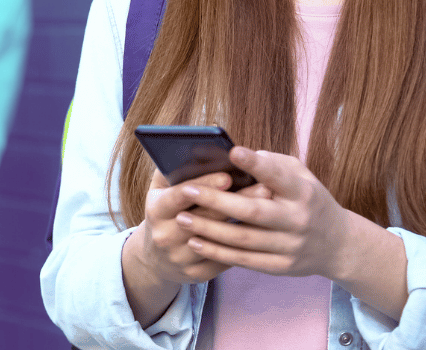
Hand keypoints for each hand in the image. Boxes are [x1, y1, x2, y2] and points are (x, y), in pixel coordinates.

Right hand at [122, 169, 270, 326]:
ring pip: (218, 242)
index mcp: (156, 209)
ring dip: (245, 225)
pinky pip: (223, 261)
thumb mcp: (161, 189)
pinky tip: (262, 234)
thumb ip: (175, 170)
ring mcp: (179, 258)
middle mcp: (164, 235)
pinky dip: (242, 247)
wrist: (155, 257)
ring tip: (270, 209)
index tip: (228, 176)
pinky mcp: (194, 275)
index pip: (180, 195)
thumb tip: (199, 149)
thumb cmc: (166, 210)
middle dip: (235, 201)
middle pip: (205, 218)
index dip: (204, 185)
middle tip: (263, 188)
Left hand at [172, 147, 351, 279]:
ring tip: (183, 218)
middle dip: (218, 201)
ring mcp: (290, 246)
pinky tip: (196, 242)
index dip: (256, 164)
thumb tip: (233, 156)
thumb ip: (271, 164)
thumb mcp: (300, 175)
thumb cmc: (308, 199)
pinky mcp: (281, 267)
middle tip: (188, 191)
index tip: (232, 151)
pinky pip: (245, 260)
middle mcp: (298, 220)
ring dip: (210, 229)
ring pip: (244, 239)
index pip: (278, 176)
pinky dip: (218, 252)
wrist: (338, 244)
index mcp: (303, 192)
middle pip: (253, 211)